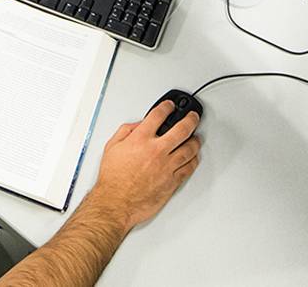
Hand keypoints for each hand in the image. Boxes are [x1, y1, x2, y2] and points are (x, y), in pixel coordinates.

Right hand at [89, 101, 200, 232]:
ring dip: (195, 140)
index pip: (158, 115)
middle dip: (190, 119)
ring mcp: (167, 166)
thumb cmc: (113, 179)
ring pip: (190, 149)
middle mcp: (156, 151)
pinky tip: (193, 157)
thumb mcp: (112, 147)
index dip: (166, 107)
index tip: (169, 105)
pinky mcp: (172, 181)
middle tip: (193, 117)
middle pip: (181, 129)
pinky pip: (189, 168)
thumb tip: (138, 125)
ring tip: (196, 137)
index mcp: (140, 139)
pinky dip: (194, 160)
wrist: (117, 202)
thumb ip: (126, 131)